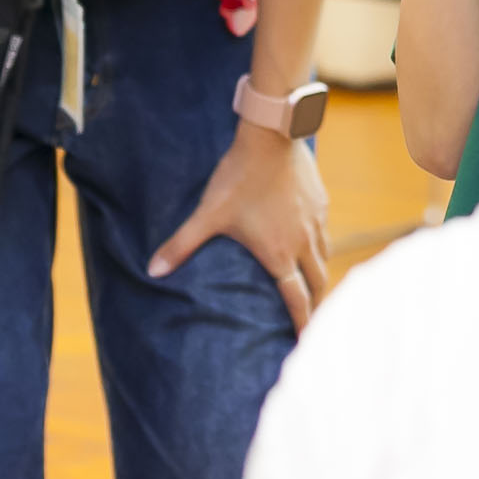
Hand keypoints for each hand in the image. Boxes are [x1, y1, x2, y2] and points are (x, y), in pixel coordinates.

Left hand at [146, 124, 332, 330]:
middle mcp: (304, 243)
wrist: (271, 137)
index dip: (302, 324)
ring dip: (320, 276)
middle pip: (319, 284)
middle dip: (317, 306)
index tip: (304, 341)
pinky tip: (312, 242)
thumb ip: (181, 244)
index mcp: (279, 255)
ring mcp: (316, 222)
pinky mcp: (321, 202)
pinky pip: (325, 232)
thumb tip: (152, 270)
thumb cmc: (238, 178)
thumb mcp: (207, 214)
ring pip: (325, 258)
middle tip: (313, 321)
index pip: (296, 300)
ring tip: (314, 285)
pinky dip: (320, 246)